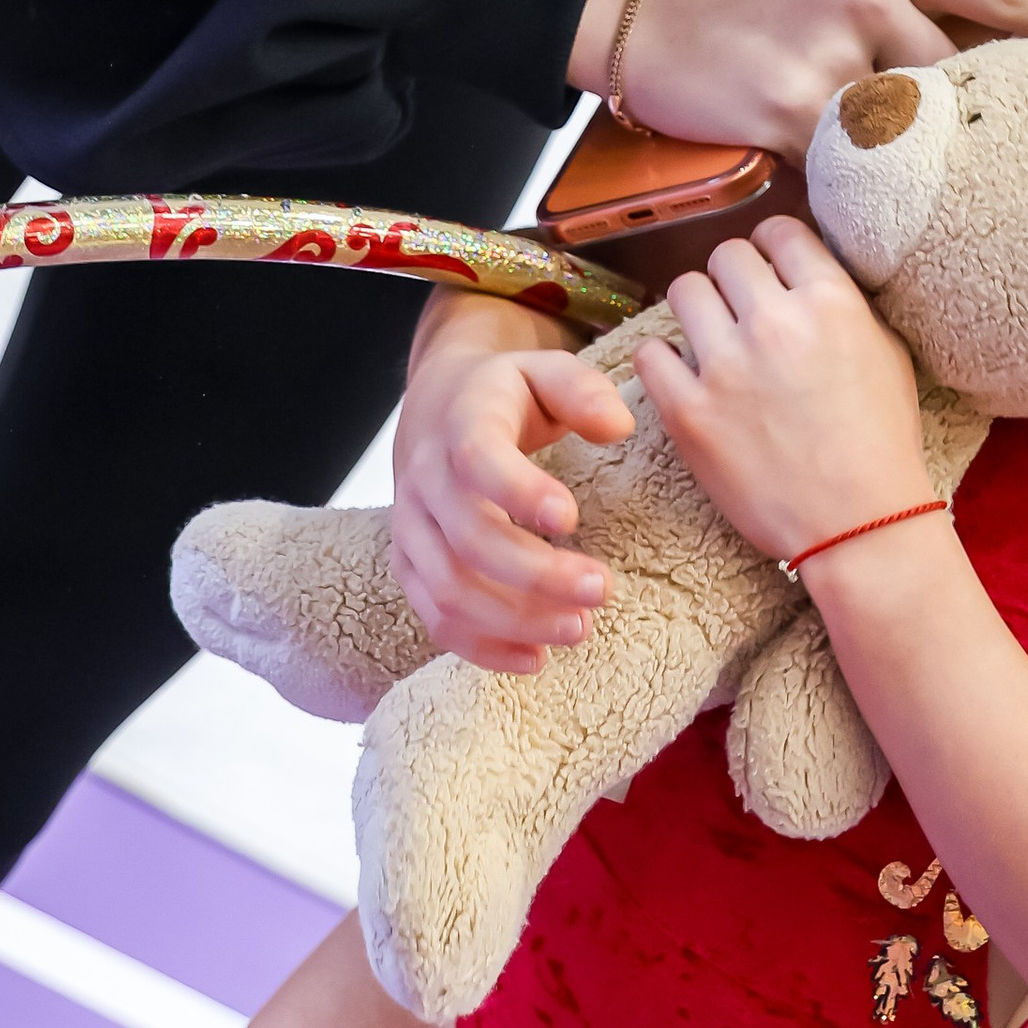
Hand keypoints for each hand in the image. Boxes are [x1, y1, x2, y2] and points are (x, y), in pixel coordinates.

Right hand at [389, 293, 637, 675]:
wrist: (435, 407)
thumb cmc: (503, 394)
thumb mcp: (543, 369)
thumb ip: (582, 390)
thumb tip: (618, 427)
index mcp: (460, 425)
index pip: (478, 462)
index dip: (519, 492)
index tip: (572, 517)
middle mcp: (424, 480)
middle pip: (469, 541)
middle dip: (537, 575)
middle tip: (602, 590)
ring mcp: (410, 530)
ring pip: (449, 590)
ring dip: (514, 620)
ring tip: (580, 628)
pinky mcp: (409, 568)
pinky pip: (435, 619)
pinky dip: (482, 647)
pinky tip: (536, 658)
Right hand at [571, 0, 1027, 155]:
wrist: (639, 11)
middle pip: (972, 72)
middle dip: (1004, 117)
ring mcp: (826, 53)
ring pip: (917, 127)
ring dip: (936, 163)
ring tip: (967, 194)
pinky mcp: (786, 113)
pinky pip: (853, 169)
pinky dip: (869, 191)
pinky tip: (884, 214)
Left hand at [630, 217, 931, 565]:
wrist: (860, 525)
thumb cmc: (882, 442)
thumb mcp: (888, 352)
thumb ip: (846, 303)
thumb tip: (807, 271)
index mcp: (830, 301)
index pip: (779, 231)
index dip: (772, 248)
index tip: (770, 270)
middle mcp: (776, 323)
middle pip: (727, 255)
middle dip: (734, 279)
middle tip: (740, 309)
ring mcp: (727, 368)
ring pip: (684, 290)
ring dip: (697, 310)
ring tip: (711, 339)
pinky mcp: (689, 413)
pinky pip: (650, 353)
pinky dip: (664, 360)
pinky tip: (685, 376)